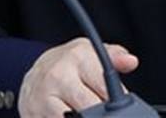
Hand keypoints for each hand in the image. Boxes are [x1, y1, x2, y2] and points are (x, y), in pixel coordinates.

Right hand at [18, 37, 138, 117]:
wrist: (34, 75)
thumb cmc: (68, 65)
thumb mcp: (90, 53)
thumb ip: (114, 57)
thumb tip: (131, 61)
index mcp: (77, 58)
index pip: (105, 84)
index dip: (117, 100)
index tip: (120, 107)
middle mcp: (59, 76)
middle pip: (91, 108)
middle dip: (103, 115)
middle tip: (105, 113)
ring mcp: (44, 98)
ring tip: (87, 113)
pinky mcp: (33, 115)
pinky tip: (72, 116)